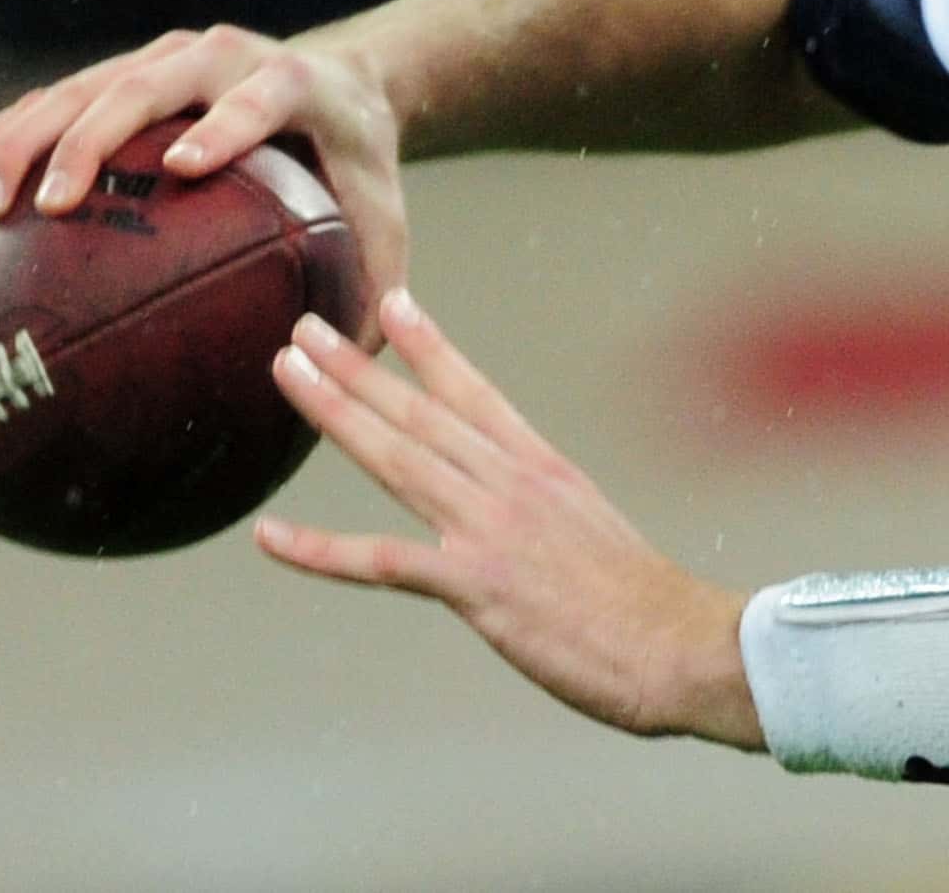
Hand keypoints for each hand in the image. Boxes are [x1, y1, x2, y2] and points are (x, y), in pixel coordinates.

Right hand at [0, 25, 409, 342]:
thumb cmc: (357, 166)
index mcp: (293, 82)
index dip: (228, 123)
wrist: (335, 79)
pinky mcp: (119, 72)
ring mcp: (163, 58)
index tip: (188, 165)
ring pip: (79, 86)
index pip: (261, 96)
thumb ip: (377, 285)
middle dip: (95, 135)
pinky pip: (49, 101)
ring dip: (24, 139)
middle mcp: (220, 56)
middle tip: (51, 203)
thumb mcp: (384, 216)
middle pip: (148, 81)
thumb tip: (343, 368)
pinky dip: (3, 140)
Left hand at [258, 289, 762, 750]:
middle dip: (359, 366)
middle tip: (305, 329)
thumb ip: (546, 515)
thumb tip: (522, 520)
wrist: (678, 646)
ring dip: (336, 412)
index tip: (394, 301)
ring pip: (397, 457)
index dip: (430, 346)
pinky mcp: (477, 586)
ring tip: (288, 374)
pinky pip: (382, 561)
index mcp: (544, 470)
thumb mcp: (594, 534)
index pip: (476, 392)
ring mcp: (492, 531)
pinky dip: (320, 550)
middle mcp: (513, 486)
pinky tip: (270, 537)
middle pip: (422, 413)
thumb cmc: (645, 607)